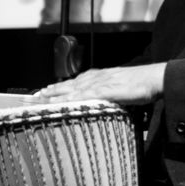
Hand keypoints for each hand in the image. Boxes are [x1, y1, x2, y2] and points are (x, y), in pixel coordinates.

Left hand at [32, 63, 164, 105]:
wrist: (153, 79)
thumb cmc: (140, 86)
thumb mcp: (119, 92)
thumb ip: (107, 98)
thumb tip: (98, 107)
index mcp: (96, 78)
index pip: (71, 84)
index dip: (55, 89)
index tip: (42, 93)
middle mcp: (93, 78)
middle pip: (64, 86)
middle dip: (47, 92)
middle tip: (30, 97)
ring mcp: (97, 83)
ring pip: (68, 90)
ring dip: (51, 95)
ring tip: (36, 100)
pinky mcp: (103, 90)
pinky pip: (81, 96)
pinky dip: (67, 100)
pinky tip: (57, 104)